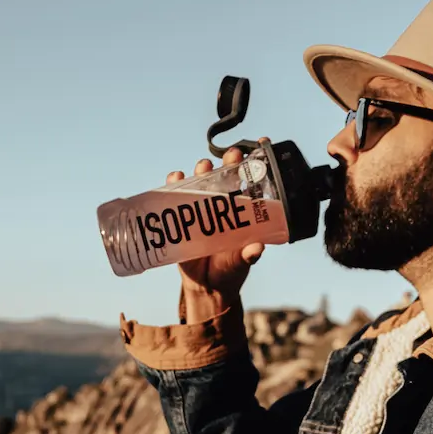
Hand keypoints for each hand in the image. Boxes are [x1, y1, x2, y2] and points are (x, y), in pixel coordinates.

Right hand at [168, 142, 268, 310]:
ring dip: (201, 169)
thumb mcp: (240, 263)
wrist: (206, 286)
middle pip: (225, 175)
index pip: (248, 182)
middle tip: (232, 157)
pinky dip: (174, 182)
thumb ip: (248, 256)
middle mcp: (222, 204)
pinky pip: (175, 194)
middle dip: (228, 161)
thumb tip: (257, 248)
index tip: (258, 147)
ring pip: (201, 180)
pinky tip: (176, 178)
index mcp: (241, 211)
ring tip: (203, 168)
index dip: (252, 165)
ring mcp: (200, 207)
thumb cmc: (229, 271)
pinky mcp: (180, 215)